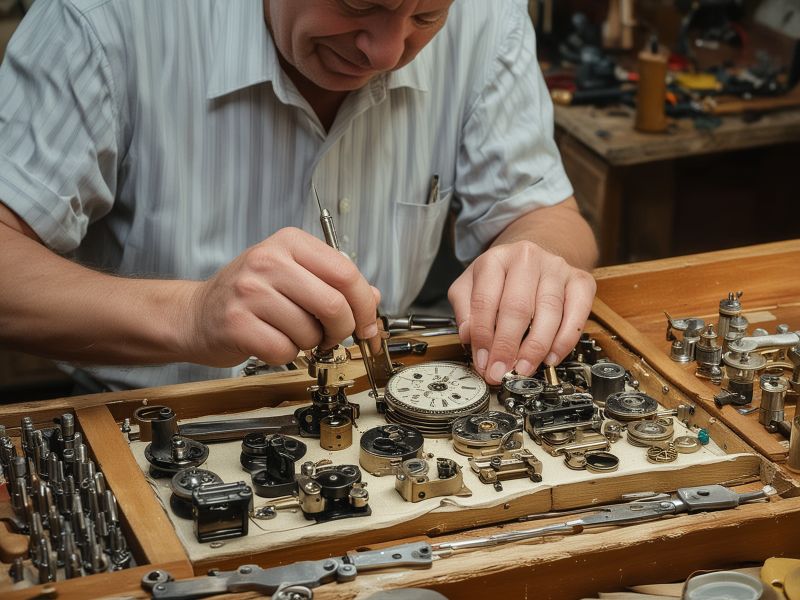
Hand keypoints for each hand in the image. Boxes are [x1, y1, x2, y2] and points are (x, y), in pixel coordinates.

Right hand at [184, 227, 379, 366]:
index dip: (365, 305)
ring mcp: (250, 292)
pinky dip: (286, 355)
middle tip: (332, 336)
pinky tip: (271, 341)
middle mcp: (268, 261)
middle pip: (333, 304)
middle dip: (342, 330)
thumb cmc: (249, 295)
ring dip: (310, 344)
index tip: (368, 324)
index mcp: (289, 243)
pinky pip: (284, 351)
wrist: (195, 314)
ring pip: (310, 332)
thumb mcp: (293, 275)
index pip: (346, 272)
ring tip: (291, 333)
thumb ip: (333, 283)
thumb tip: (372, 299)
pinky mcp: (237, 324)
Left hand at [448, 240, 595, 384]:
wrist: (535, 257)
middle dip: (508, 346)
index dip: (483, 336)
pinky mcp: (580, 281)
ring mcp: (557, 268)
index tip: (483, 362)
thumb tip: (468, 335)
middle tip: (502, 372)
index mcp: (495, 259)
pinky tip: (551, 358)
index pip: (485, 300)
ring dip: (536, 348)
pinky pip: (578, 313)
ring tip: (523, 369)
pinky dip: (565, 340)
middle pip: (518, 307)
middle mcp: (527, 259)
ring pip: (550, 312)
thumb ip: (465, 309)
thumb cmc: (501, 277)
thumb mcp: (470, 285)